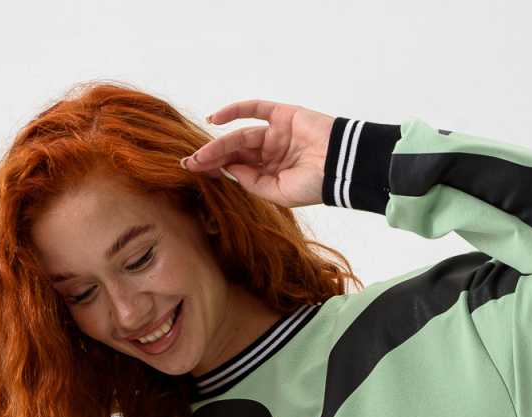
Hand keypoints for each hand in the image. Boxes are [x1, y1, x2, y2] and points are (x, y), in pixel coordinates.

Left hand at [182, 100, 334, 207]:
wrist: (342, 166)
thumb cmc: (316, 185)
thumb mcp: (279, 193)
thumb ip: (254, 183)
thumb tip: (229, 171)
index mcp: (271, 173)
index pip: (238, 169)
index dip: (217, 170)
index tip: (195, 174)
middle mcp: (271, 152)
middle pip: (235, 153)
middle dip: (212, 158)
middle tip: (189, 164)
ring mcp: (276, 133)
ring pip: (240, 136)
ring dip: (219, 144)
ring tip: (201, 155)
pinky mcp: (282, 115)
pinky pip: (254, 109)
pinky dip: (234, 110)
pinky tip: (215, 119)